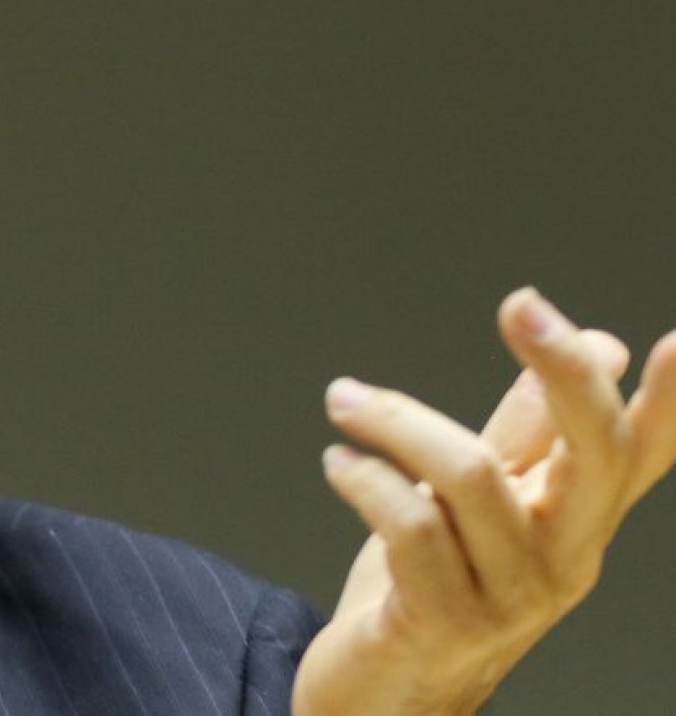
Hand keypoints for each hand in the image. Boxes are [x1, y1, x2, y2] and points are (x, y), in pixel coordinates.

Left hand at [293, 289, 675, 713]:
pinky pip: (411, 526)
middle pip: (593, 453)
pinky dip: (364, 479)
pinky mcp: (444, 621)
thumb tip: (596, 342)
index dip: (669, 405)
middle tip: (522, 305)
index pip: (639, 456)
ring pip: (474, 476)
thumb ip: (526, 430)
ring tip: (346, 402)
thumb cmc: (430, 587)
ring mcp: (510, 597)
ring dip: (398, 420)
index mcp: (577, 522)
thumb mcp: (482, 500)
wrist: (381, 694)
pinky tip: (339, 463)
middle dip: (563, 370)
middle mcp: (563, 560)